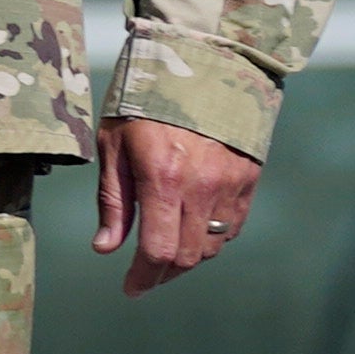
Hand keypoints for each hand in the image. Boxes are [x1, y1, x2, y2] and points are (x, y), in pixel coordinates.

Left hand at [95, 113, 258, 295]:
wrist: (203, 64)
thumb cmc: (146, 102)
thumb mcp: (114, 144)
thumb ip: (113, 201)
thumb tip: (105, 249)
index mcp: (163, 178)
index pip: (158, 250)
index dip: (143, 278)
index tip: (131, 289)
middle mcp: (202, 186)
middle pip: (187, 256)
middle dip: (162, 274)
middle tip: (143, 277)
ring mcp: (230, 183)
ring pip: (211, 246)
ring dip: (187, 259)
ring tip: (164, 255)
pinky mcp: (248, 178)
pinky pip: (233, 227)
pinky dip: (211, 239)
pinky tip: (191, 233)